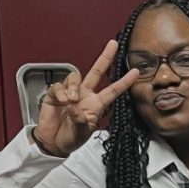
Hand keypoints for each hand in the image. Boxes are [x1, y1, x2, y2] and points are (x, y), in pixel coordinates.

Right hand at [33, 40, 138, 156]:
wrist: (53, 143)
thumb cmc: (70, 138)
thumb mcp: (81, 134)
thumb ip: (81, 122)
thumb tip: (75, 107)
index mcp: (95, 105)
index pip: (113, 91)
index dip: (124, 82)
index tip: (135, 72)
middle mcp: (84, 96)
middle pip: (96, 72)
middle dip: (105, 57)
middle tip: (113, 45)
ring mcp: (70, 93)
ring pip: (75, 77)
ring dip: (73, 87)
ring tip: (71, 101)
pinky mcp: (55, 94)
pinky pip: (58, 86)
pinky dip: (61, 92)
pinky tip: (63, 102)